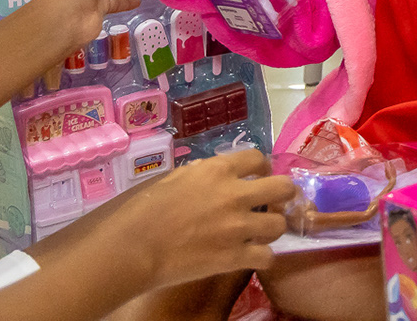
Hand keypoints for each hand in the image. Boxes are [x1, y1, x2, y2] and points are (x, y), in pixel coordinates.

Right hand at [111, 148, 294, 287]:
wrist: (134, 248)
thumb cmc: (144, 210)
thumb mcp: (174, 178)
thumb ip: (201, 172)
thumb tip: (215, 171)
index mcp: (218, 170)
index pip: (258, 158)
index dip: (262, 168)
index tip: (259, 176)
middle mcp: (234, 195)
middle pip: (283, 187)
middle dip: (282, 193)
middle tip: (273, 202)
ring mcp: (238, 228)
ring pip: (279, 224)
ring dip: (271, 227)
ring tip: (260, 232)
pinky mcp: (234, 257)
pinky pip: (267, 257)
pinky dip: (261, 257)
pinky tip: (251, 256)